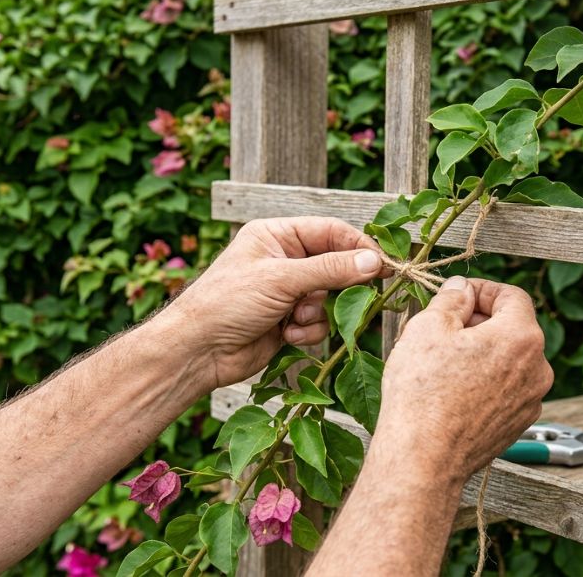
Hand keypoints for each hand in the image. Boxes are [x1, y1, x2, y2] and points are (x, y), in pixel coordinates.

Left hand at [163, 217, 385, 391]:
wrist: (198, 351)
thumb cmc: (227, 302)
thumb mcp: (282, 279)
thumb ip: (331, 269)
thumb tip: (374, 261)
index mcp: (277, 235)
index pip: (331, 232)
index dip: (359, 248)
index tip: (384, 265)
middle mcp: (284, 260)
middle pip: (335, 266)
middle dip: (340, 286)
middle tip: (360, 296)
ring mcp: (287, 292)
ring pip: (329, 298)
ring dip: (318, 313)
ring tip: (296, 319)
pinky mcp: (288, 321)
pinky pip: (318, 322)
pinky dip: (308, 330)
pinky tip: (287, 335)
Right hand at [377, 278, 552, 484]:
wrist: (423, 459)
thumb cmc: (423, 393)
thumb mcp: (428, 328)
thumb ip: (452, 299)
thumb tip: (462, 289)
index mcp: (522, 337)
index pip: (513, 296)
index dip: (483, 289)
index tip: (459, 295)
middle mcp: (538, 370)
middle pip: (513, 329)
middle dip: (481, 322)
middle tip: (444, 326)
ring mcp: (530, 401)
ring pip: (509, 361)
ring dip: (482, 353)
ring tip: (443, 361)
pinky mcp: (517, 425)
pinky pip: (505, 390)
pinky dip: (485, 382)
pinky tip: (452, 390)